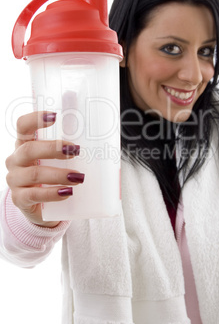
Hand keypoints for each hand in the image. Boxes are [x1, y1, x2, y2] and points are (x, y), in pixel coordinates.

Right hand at [5, 111, 83, 227]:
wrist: (44, 207)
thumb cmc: (53, 176)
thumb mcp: (58, 160)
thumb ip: (69, 148)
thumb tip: (98, 141)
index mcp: (24, 144)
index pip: (23, 126)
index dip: (35, 119)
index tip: (55, 116)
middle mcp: (15, 160)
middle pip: (29, 149)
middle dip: (53, 148)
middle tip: (75, 150)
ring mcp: (15, 179)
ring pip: (34, 173)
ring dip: (59, 174)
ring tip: (78, 177)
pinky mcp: (19, 198)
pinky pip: (34, 195)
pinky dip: (52, 193)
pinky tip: (67, 192)